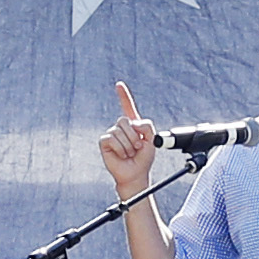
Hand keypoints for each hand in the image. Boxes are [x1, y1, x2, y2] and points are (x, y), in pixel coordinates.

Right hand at [98, 81, 159, 201]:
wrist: (135, 174)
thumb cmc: (143, 159)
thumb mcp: (153, 140)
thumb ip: (148, 126)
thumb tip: (134, 123)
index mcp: (133, 125)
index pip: (127, 107)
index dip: (123, 96)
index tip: (119, 85)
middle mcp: (121, 128)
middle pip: (125, 120)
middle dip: (134, 136)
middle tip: (137, 147)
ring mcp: (112, 134)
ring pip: (119, 131)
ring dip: (128, 145)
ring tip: (130, 153)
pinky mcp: (105, 142)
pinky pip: (112, 138)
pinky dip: (120, 148)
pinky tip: (122, 154)